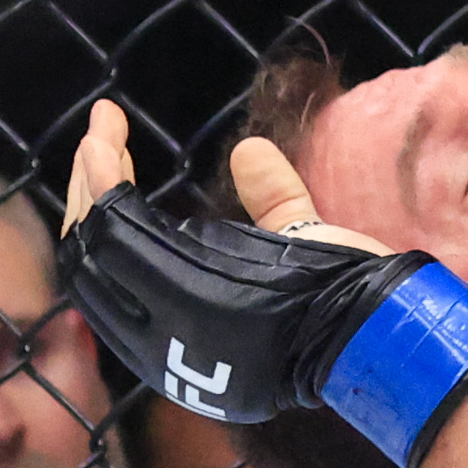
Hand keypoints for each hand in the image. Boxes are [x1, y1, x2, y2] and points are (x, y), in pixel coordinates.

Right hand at [55, 101, 467, 467]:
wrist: (378, 321)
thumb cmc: (349, 293)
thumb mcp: (301, 241)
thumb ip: (274, 201)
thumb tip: (247, 151)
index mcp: (182, 325)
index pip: (120, 271)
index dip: (108, 215)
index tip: (112, 156)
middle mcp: (160, 332)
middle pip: (95, 258)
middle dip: (90, 192)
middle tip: (98, 137)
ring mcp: (164, 318)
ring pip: (97, 247)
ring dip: (91, 183)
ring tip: (100, 135)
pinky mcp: (176, 295)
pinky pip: (120, 241)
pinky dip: (104, 191)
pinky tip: (103, 151)